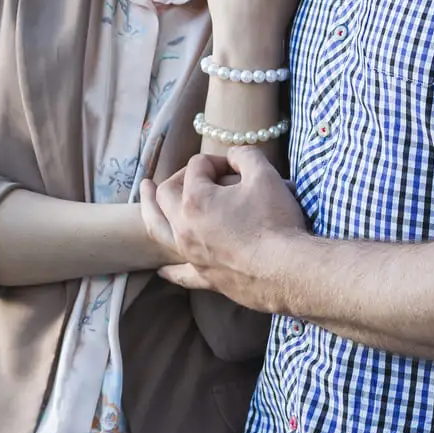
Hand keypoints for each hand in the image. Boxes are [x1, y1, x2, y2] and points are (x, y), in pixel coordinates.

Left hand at [139, 148, 308, 312]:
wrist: (287, 270)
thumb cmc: (275, 221)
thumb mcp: (265, 175)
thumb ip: (246, 156)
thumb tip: (235, 155)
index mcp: (195, 199)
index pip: (197, 167)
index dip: (216, 160)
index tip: (236, 166)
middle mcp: (184, 226)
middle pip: (166, 193)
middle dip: (178, 177)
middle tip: (193, 174)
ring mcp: (191, 254)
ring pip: (159, 229)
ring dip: (150, 210)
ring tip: (146, 196)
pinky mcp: (204, 277)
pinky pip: (179, 273)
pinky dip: (169, 269)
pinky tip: (161, 269)